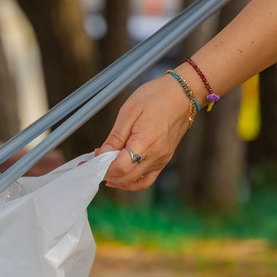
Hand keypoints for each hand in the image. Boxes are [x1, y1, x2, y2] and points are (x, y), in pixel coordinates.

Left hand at [95, 75, 196, 190]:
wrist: (182, 94)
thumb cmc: (156, 97)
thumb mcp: (129, 112)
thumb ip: (115, 137)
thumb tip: (102, 154)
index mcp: (146, 143)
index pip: (120, 168)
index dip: (104, 167)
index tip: (94, 158)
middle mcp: (156, 156)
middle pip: (126, 178)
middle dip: (107, 174)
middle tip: (95, 164)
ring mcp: (162, 160)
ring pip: (136, 182)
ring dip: (118, 180)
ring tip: (106, 170)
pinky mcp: (164, 160)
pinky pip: (147, 179)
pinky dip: (132, 181)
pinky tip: (122, 175)